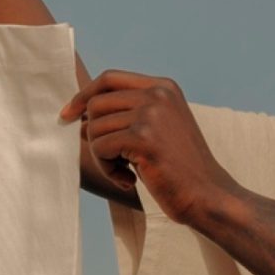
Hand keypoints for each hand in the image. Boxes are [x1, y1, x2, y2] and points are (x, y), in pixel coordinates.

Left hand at [59, 70, 241, 225]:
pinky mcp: (143, 138)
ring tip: (124, 172)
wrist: (208, 195)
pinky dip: (107, 169)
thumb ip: (127, 113)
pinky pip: (100, 148)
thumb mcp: (157, 129)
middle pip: (96, 104)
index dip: (83, 95)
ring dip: (102, 157)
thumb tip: (79, 113)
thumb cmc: (179, 169)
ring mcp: (151, 114)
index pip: (109, 79)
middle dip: (93, 135)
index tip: (67, 115)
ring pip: (94, 128)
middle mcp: (158, 94)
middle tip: (112, 160)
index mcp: (163, 87)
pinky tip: (128, 180)